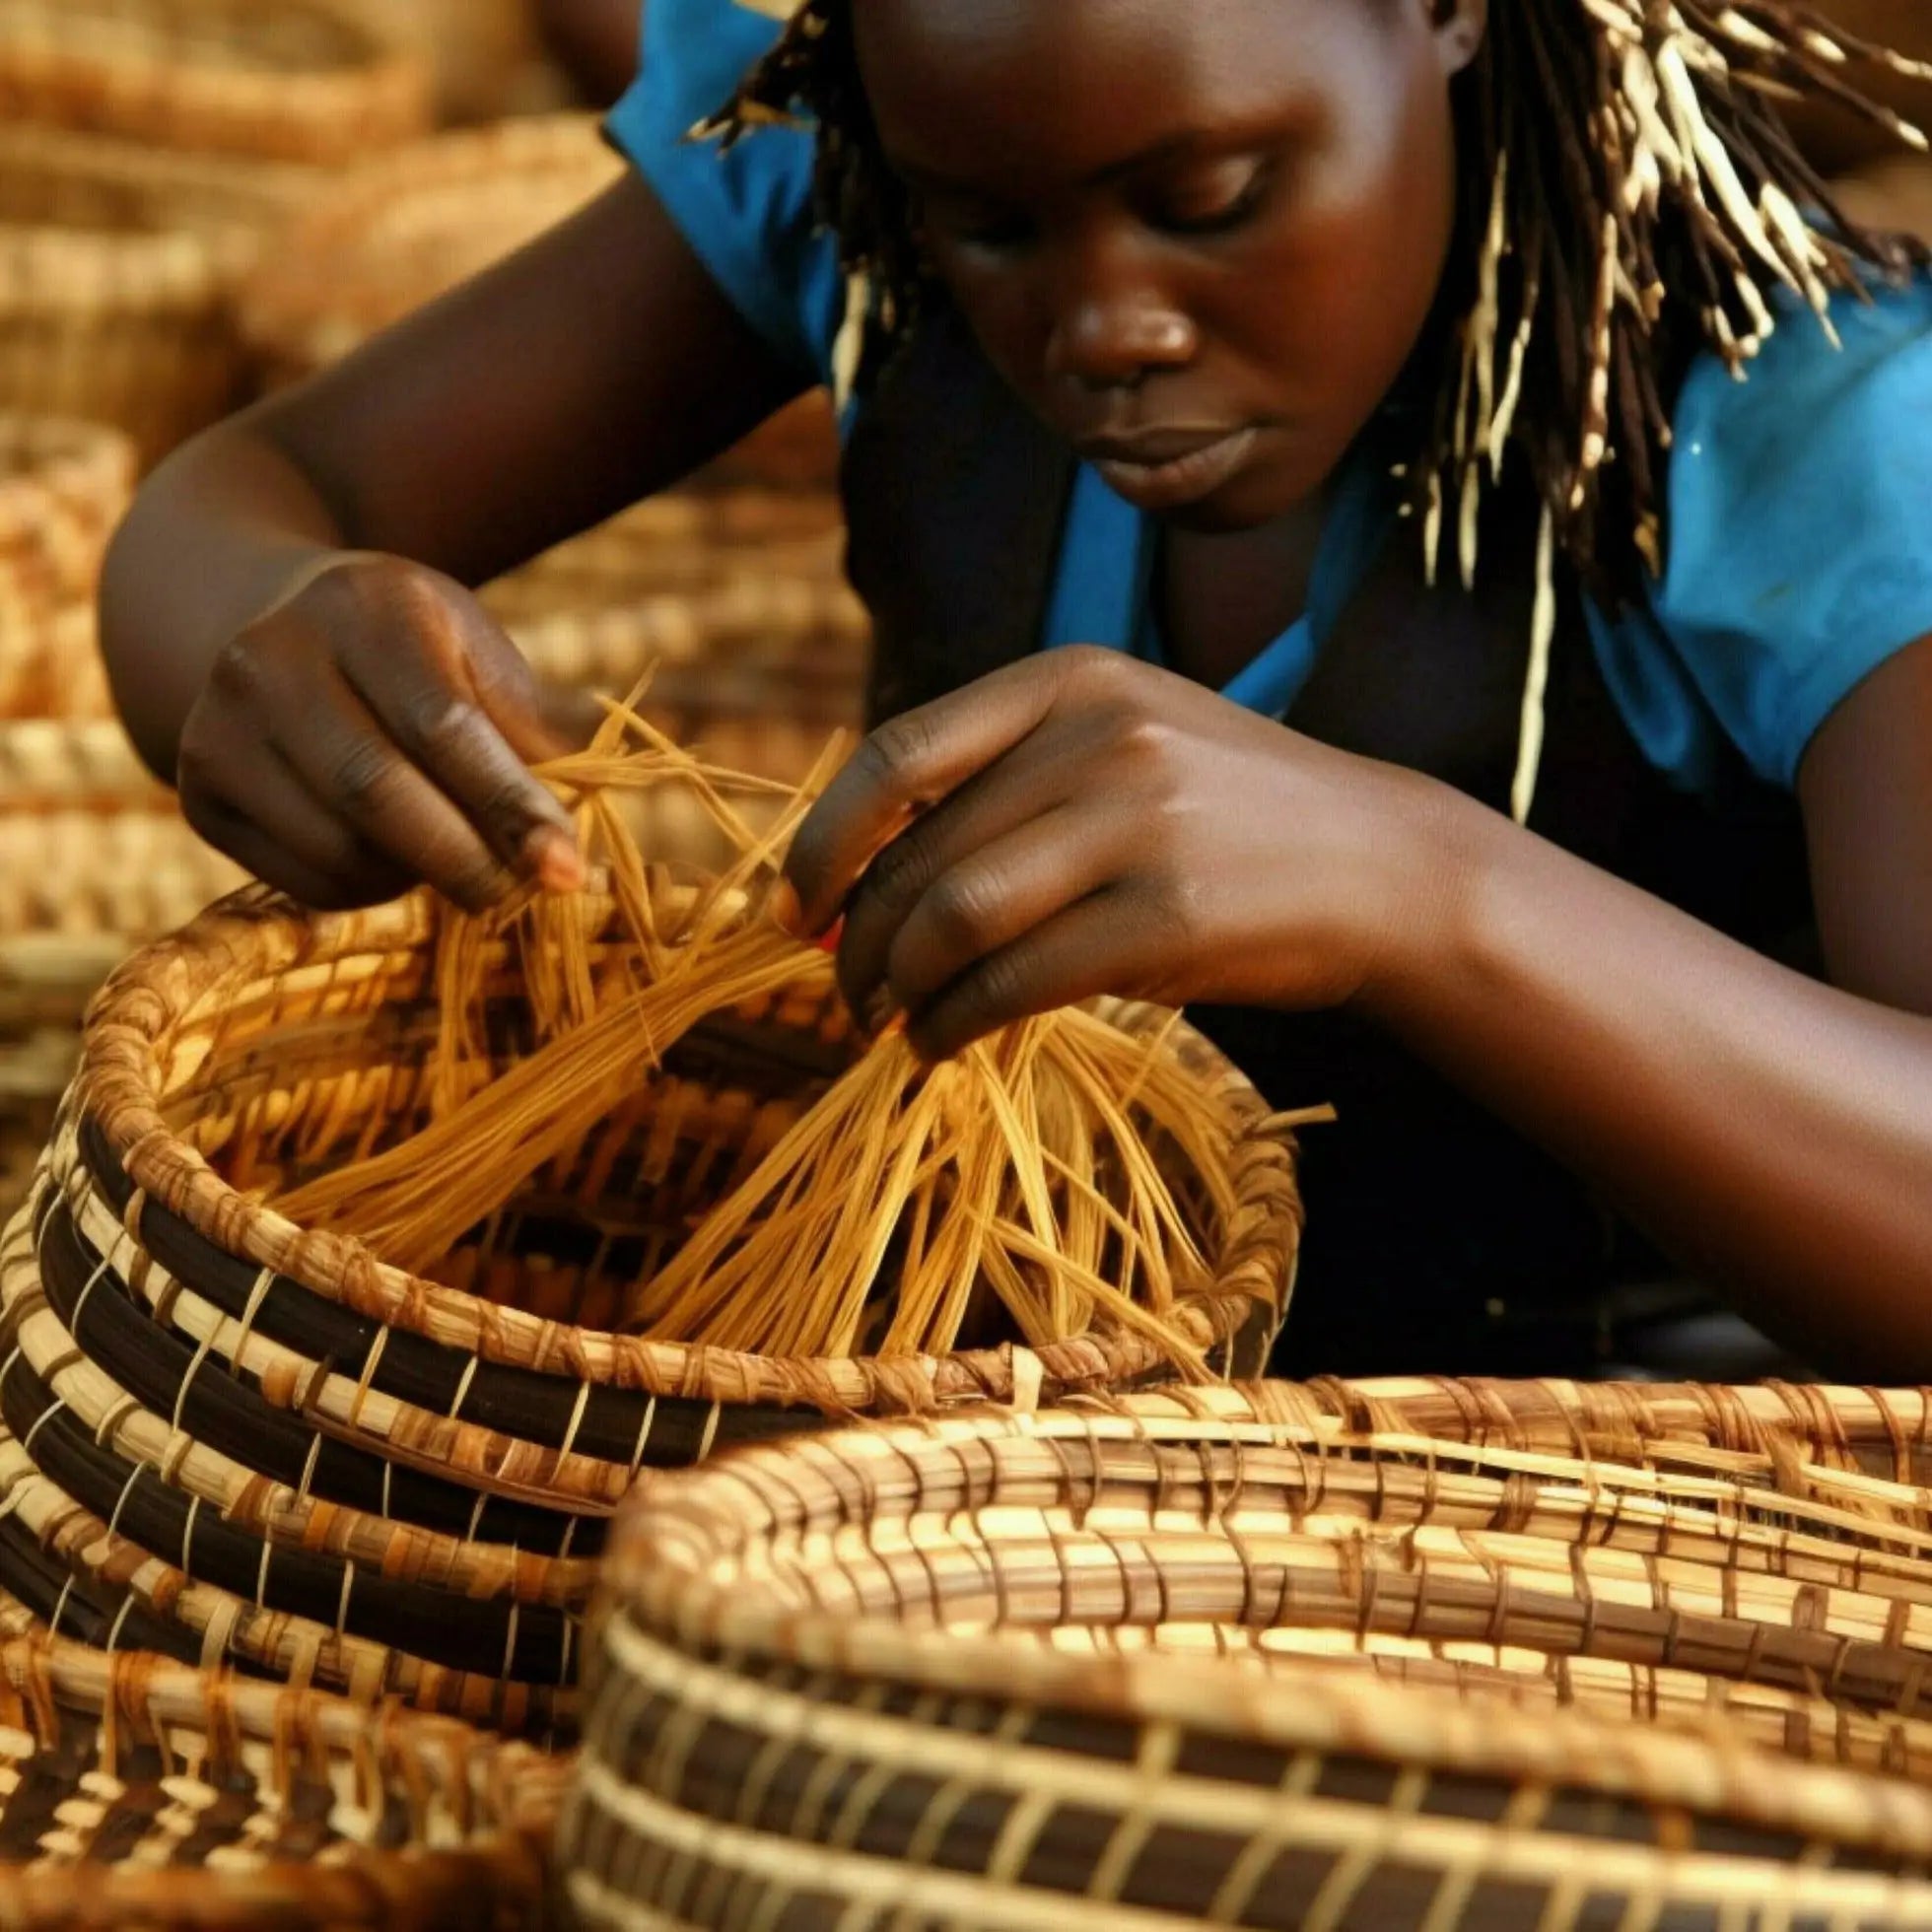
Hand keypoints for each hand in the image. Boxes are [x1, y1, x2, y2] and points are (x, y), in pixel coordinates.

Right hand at [176, 552, 584, 911]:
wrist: (264, 620)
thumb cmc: (406, 648)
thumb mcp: (475, 653)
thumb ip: (540, 726)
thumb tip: (613, 796)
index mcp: (366, 608)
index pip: (445, 727)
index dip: (511, 807)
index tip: (569, 870)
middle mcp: (272, 658)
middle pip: (380, 795)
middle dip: (470, 862)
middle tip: (527, 894)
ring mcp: (219, 725)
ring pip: (342, 850)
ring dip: (420, 877)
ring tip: (458, 856)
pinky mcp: (198, 789)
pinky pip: (305, 879)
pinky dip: (369, 889)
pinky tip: (391, 856)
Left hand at [780, 646, 1458, 1058]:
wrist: (1382, 867)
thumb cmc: (1231, 817)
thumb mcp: (1125, 744)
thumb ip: (1009, 779)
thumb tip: (862, 871)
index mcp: (1071, 680)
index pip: (897, 754)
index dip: (824, 838)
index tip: (794, 905)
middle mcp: (1098, 736)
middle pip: (920, 853)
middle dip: (860, 939)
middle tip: (847, 992)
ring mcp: (1139, 823)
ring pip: (954, 918)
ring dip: (898, 987)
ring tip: (891, 1024)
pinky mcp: (1169, 918)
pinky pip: (1015, 983)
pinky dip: (955, 1025)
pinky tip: (944, 1044)